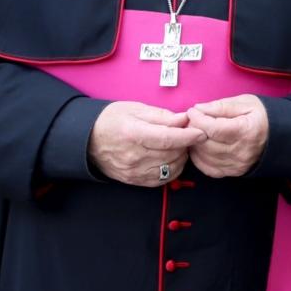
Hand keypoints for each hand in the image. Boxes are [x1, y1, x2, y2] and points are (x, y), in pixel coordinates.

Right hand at [88, 101, 208, 186]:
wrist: (88, 140)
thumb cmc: (112, 120)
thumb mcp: (135, 109)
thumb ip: (162, 116)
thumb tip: (185, 119)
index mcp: (133, 133)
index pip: (167, 138)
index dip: (188, 136)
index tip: (202, 132)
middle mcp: (134, 156)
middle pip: (171, 153)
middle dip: (186, 144)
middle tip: (187, 134)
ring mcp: (134, 171)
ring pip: (170, 168)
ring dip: (180, 157)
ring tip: (178, 145)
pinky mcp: (135, 181)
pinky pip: (162, 179)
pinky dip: (172, 169)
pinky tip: (171, 158)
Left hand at [186, 95, 268, 177]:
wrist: (279, 135)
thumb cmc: (261, 116)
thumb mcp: (245, 103)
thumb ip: (221, 106)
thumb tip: (198, 109)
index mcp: (245, 131)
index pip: (212, 129)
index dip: (198, 119)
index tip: (193, 111)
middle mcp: (241, 151)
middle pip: (206, 144)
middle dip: (193, 131)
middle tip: (192, 121)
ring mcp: (237, 164)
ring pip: (204, 157)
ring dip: (194, 145)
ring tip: (195, 133)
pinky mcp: (234, 171)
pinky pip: (209, 169)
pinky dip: (199, 159)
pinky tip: (199, 148)